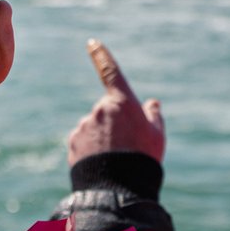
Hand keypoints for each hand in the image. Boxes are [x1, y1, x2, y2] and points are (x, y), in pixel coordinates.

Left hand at [67, 39, 164, 165]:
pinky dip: (91, 150)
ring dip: (102, 139)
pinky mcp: (73, 142)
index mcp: (121, 102)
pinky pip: (84, 142)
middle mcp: (100, 109)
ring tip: (115, 160)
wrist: (118, 187)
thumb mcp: (156, 135)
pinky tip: (101, 165)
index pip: (110, 72)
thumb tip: (152, 104)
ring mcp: (84, 125)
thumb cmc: (143, 159)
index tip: (92, 43)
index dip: (102, 56)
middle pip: (107, 112)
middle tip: (127, 146)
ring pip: (95, 128)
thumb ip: (152, 116)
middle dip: (114, 124)